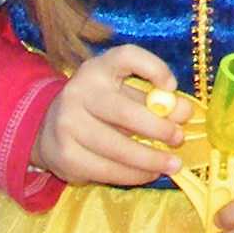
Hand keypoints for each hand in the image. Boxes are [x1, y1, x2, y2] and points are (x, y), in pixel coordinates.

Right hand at [33, 44, 186, 187]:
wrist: (49, 128)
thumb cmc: (100, 107)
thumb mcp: (125, 94)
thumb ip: (155, 100)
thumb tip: (184, 112)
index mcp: (97, 69)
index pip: (126, 57)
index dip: (153, 68)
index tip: (171, 87)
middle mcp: (78, 92)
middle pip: (124, 112)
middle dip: (158, 128)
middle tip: (179, 139)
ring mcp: (68, 125)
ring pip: (116, 147)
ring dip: (149, 159)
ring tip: (172, 165)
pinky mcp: (65, 156)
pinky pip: (106, 169)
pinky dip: (133, 175)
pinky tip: (149, 174)